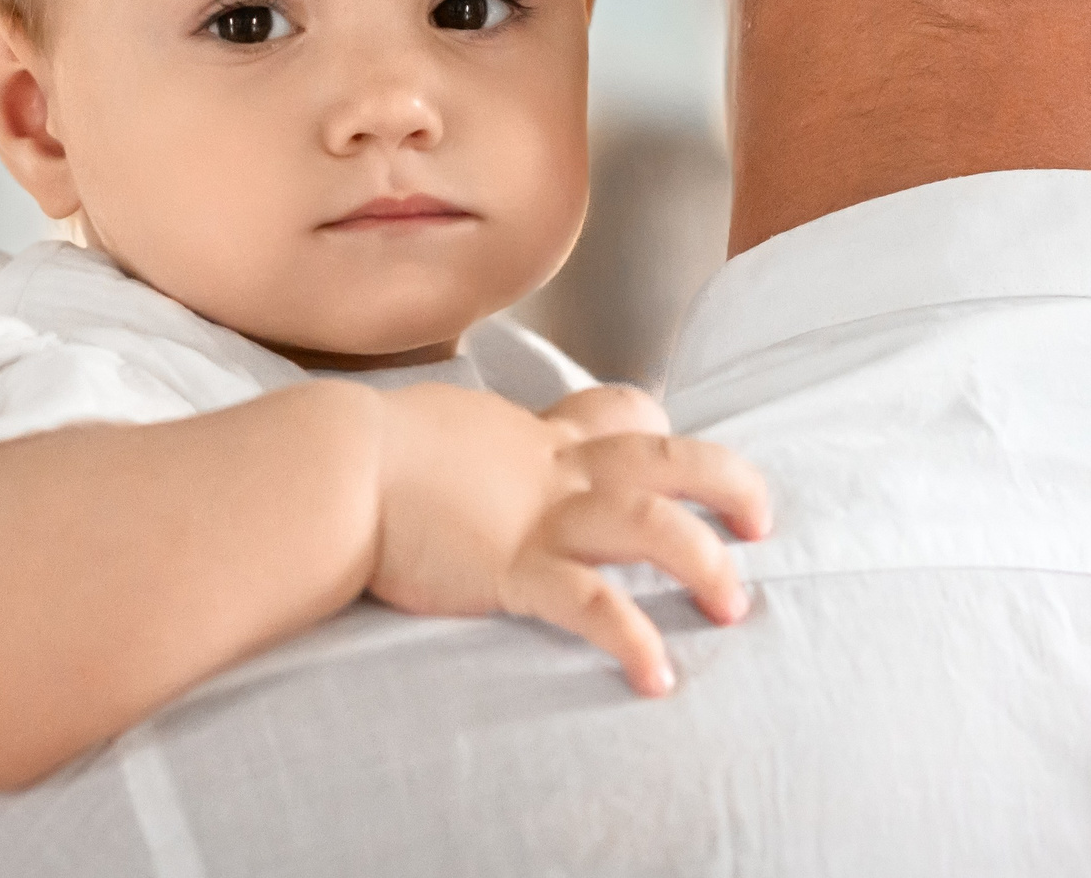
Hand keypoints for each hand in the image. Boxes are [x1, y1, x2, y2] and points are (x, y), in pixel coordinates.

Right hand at [369, 383, 771, 695]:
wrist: (329, 467)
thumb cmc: (360, 454)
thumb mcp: (435, 433)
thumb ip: (466, 449)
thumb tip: (452, 459)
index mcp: (532, 438)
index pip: (617, 413)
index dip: (657, 428)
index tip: (679, 451)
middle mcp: (550, 470)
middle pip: (666, 457)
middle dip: (728, 484)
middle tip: (761, 520)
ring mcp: (537, 517)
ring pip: (651, 526)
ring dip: (705, 565)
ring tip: (734, 605)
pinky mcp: (513, 568)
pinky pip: (591, 605)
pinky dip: (632, 641)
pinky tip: (658, 676)